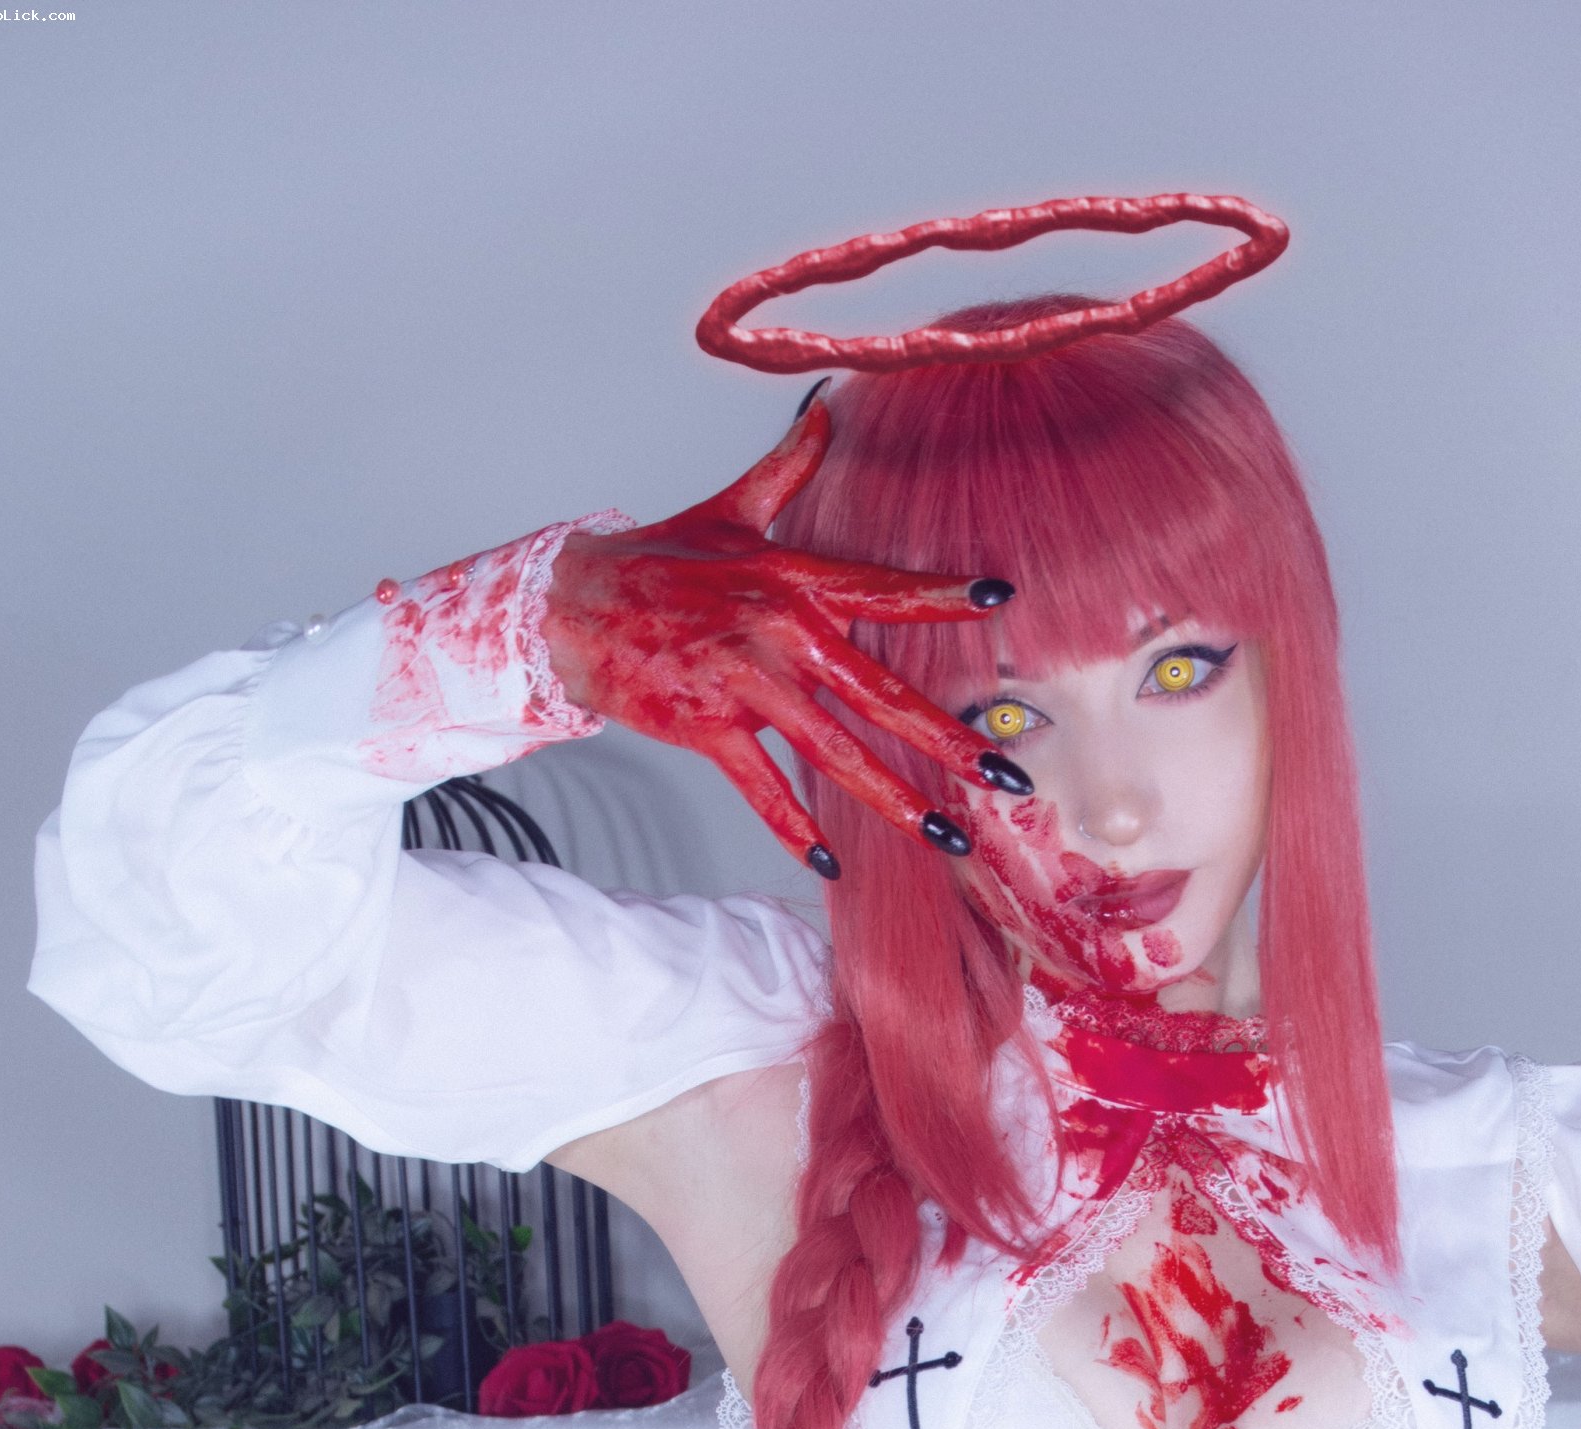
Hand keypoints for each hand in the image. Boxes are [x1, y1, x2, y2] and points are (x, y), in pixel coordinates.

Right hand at [543, 397, 1029, 877]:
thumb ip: (785, 471)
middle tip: (1007, 777)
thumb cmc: (657, 562)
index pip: (883, 589)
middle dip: (951, 740)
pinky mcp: (709, 727)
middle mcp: (779, 631)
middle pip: (881, 693)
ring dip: (897, 801)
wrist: (574, 607)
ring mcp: (745, 682)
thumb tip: (822, 413)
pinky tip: (830, 863)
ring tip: (948, 836)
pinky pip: (762, 787)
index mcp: (793, 580)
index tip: (998, 600)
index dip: (942, 594)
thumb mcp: (728, 513)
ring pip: (837, 752)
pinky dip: (793, 827)